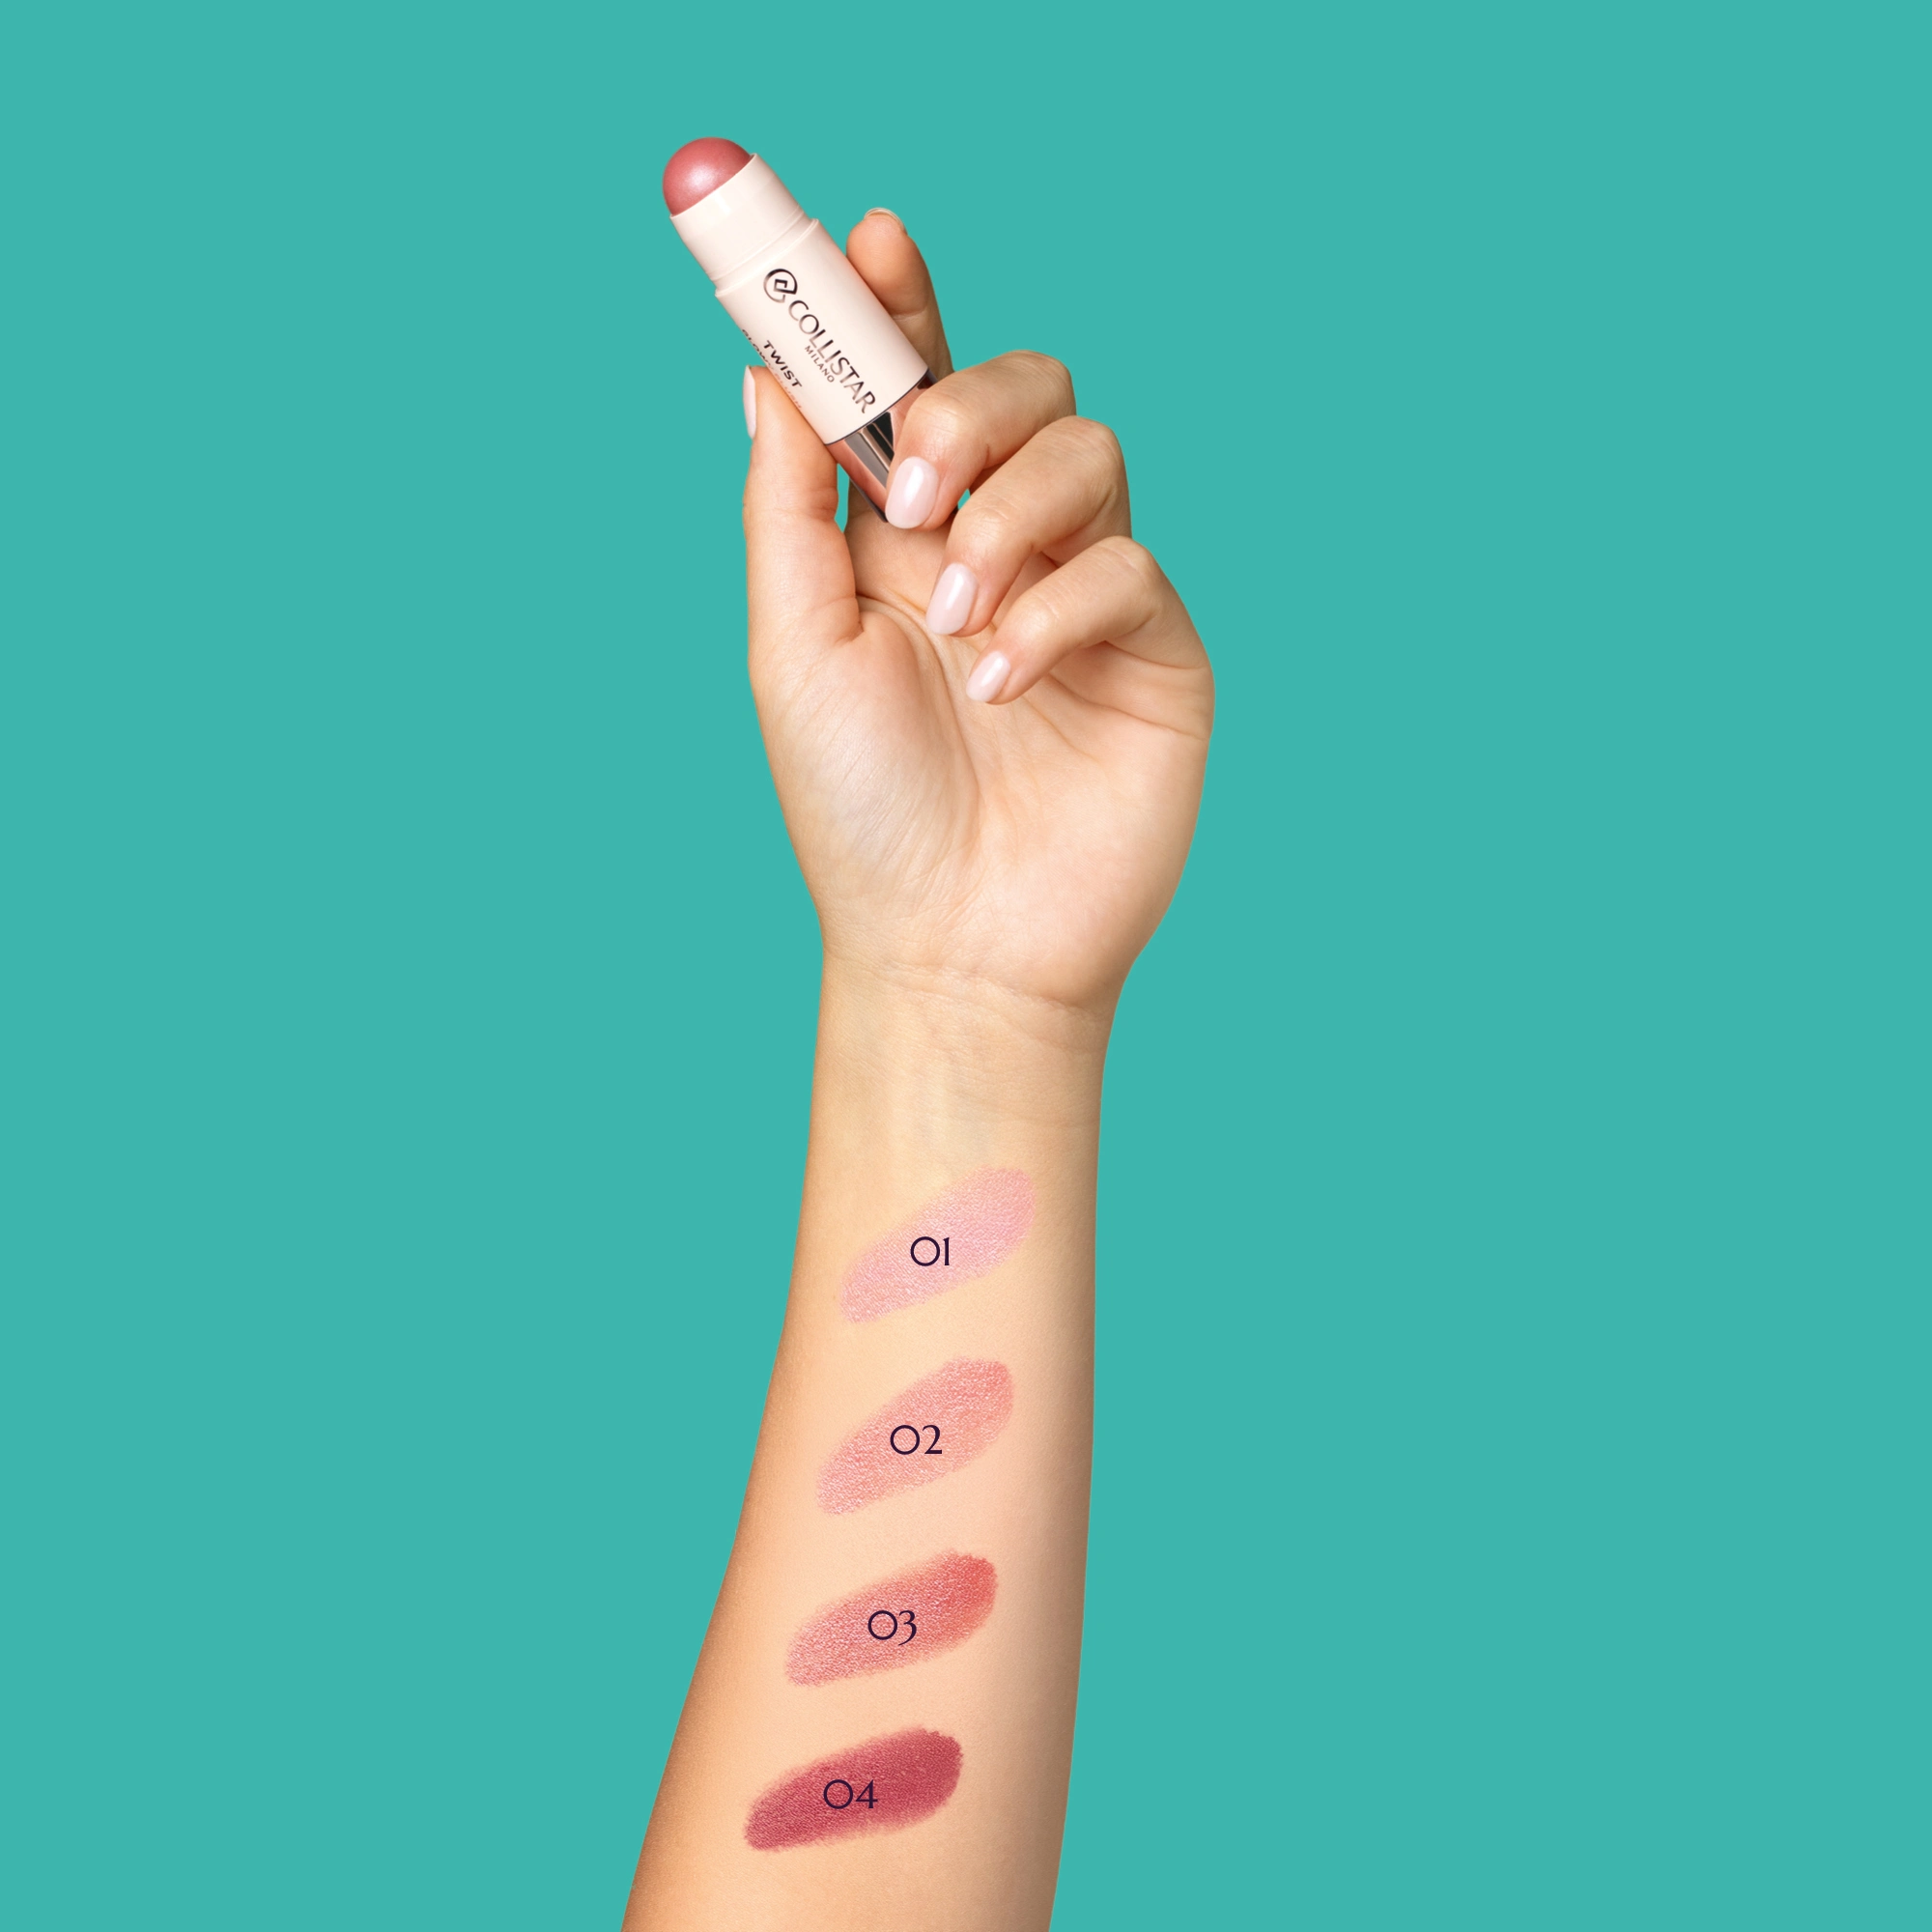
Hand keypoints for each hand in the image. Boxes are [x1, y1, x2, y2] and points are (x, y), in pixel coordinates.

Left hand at [743, 212, 1212, 1020]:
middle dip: (962, 411)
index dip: (896, 302)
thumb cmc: (860, 813)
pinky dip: (1056, 613)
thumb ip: (790, 504)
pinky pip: (1128, 570)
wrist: (953, 949)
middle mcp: (999, 545)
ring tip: (955, 622)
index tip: (867, 238)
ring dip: (1008, 519)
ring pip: (1088, 455)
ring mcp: (1085, 593)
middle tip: (908, 497)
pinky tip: (1002, 689)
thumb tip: (768, 367)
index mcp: (902, 538)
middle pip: (1020, 386)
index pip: (913, 382)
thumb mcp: (793, 647)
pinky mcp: (1155, 652)